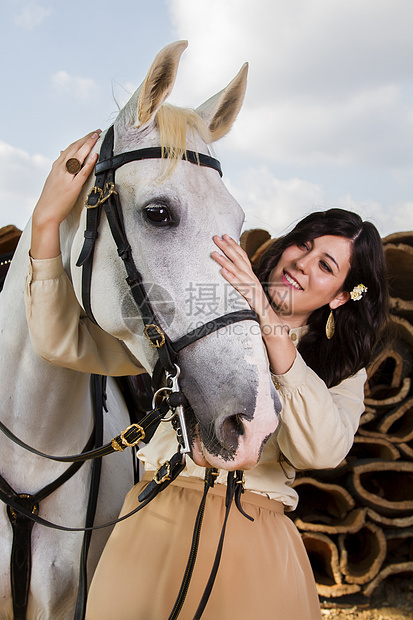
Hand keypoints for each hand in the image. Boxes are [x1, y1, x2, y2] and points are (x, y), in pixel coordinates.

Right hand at [31, 131, 100, 258]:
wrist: (46, 213)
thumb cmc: (51, 198)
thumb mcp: (53, 179)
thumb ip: (59, 167)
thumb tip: (62, 153)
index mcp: (56, 166)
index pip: (70, 148)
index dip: (80, 140)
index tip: (89, 134)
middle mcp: (60, 169)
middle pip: (74, 149)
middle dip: (86, 138)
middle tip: (96, 131)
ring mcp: (66, 177)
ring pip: (78, 157)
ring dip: (88, 145)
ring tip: (96, 136)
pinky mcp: (72, 187)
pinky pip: (82, 172)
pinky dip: (88, 162)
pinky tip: (95, 155)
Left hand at [212, 234, 270, 317]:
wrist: (273, 327)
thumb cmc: (259, 313)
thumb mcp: (248, 297)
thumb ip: (242, 287)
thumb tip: (230, 278)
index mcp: (252, 279)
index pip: (243, 258)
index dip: (234, 246)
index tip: (224, 236)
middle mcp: (253, 281)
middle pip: (240, 260)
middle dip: (227, 247)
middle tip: (215, 237)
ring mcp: (254, 290)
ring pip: (238, 272)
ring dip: (225, 261)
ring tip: (214, 253)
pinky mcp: (253, 300)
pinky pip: (241, 288)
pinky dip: (232, 278)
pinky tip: (223, 272)